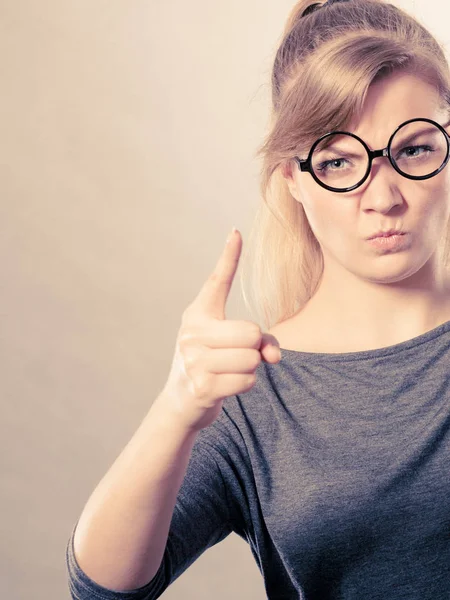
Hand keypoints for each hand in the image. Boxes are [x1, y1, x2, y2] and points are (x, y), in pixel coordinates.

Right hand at [159, 228, 280, 432]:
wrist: (181, 402)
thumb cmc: (211, 364)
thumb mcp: (227, 345)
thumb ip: (257, 341)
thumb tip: (275, 356)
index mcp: (197, 314)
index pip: (217, 281)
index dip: (229, 257)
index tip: (236, 232)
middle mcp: (191, 332)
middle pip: (251, 332)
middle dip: (254, 347)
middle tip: (236, 355)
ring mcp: (193, 360)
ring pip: (251, 358)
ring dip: (249, 368)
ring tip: (227, 371)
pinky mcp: (202, 386)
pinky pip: (248, 380)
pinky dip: (245, 384)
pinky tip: (226, 385)